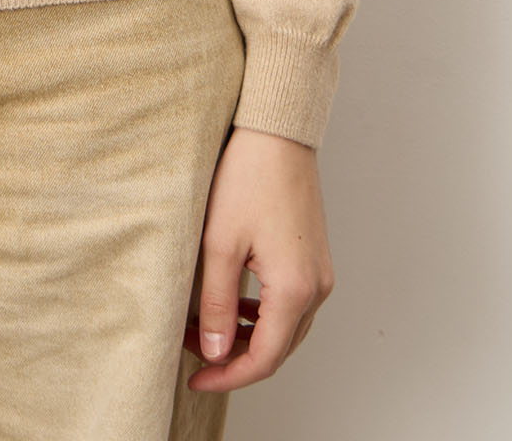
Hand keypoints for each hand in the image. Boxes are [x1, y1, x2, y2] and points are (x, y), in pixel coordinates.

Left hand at [184, 126, 335, 393]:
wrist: (278, 133)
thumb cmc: (248, 178)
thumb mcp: (219, 243)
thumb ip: (216, 303)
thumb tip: (213, 351)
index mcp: (295, 290)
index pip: (263, 358)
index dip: (227, 376)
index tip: (195, 379)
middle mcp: (317, 289)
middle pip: (278, 350)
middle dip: (233, 358)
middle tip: (191, 352)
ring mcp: (320, 274)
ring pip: (285, 330)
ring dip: (246, 338)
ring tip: (204, 328)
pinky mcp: (314, 259)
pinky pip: (291, 306)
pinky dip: (261, 316)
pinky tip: (233, 306)